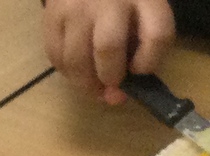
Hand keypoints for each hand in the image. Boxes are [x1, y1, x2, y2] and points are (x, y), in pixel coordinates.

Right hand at [42, 0, 174, 103]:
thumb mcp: (143, 7)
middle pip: (108, 47)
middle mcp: (111, 0)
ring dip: (85, 84)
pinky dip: (67, 72)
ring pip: (76, 59)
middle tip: (111, 83)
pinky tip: (77, 70)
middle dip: (110, 76)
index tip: (140, 69)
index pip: (156, 35)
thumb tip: (117, 92)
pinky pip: (56, 56)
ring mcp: (77, 8)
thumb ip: (140, 44)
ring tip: (92, 85)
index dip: (149, 62)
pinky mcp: (53, 16)